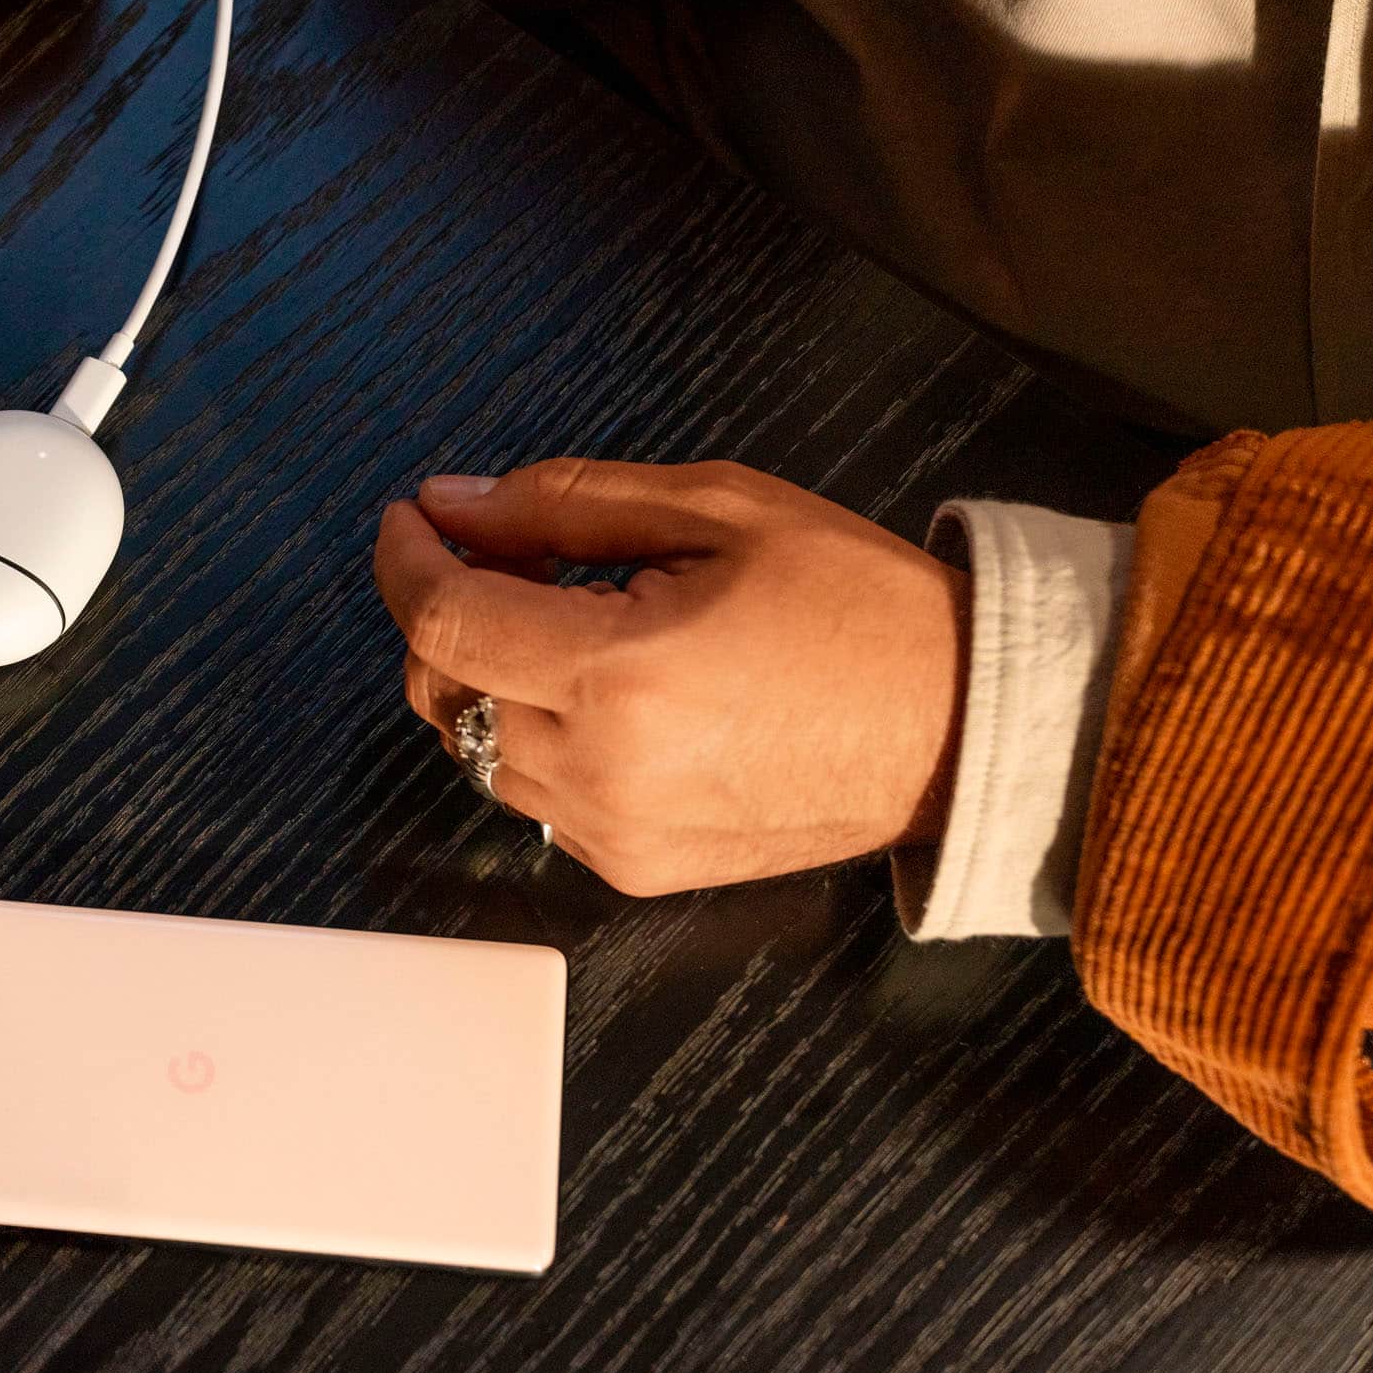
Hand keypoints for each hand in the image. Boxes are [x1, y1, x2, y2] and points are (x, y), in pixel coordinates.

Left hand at [371, 459, 968, 894]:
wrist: (964, 728)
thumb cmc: (857, 605)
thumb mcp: (716, 508)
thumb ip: (564, 504)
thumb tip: (453, 504)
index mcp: (622, 675)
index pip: (443, 622)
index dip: (407, 559)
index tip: (411, 516)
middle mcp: (603, 771)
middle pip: (441, 690)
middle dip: (442, 612)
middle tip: (494, 552)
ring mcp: (616, 834)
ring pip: (475, 748)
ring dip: (484, 675)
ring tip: (566, 615)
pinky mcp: (637, 868)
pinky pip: (532, 795)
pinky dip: (532, 733)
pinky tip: (601, 687)